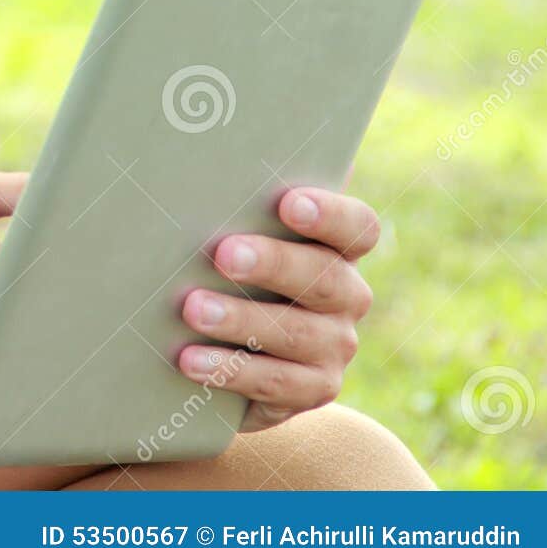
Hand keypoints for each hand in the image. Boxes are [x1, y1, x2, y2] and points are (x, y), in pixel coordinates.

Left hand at [176, 186, 377, 430]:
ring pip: (296, 332)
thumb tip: (193, 159)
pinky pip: (276, 382)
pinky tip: (190, 360)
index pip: (356, 227)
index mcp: (336, 248)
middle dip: (272, 263)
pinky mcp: (313, 389)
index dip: (328, 214)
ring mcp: (335, 345)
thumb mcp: (235, 238)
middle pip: (323, 276)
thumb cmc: (227, 272)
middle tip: (223, 253)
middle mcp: (347, 295)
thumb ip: (234, 208)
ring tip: (192, 308)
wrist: (231, 352)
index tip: (287, 202)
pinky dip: (230, 370)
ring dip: (240, 318)